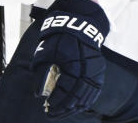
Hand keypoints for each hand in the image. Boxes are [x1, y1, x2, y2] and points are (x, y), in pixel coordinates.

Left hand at [31, 0, 108, 117]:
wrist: (78, 23)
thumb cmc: (58, 37)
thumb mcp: (45, 52)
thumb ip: (40, 74)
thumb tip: (38, 94)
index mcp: (71, 65)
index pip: (64, 92)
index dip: (56, 103)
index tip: (48, 108)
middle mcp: (86, 70)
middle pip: (76, 98)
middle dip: (64, 109)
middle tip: (53, 114)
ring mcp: (95, 71)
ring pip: (87, 97)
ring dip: (75, 107)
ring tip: (64, 113)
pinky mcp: (99, 70)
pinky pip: (95, 91)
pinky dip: (87, 101)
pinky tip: (79, 106)